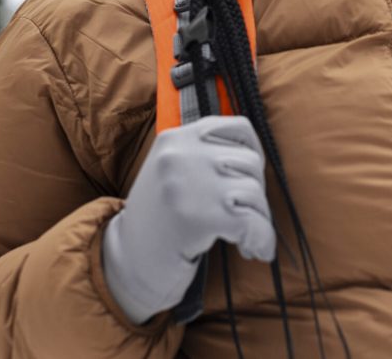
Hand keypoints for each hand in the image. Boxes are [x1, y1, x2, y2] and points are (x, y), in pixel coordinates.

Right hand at [102, 115, 274, 324]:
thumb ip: (205, 157)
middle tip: (246, 219)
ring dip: (260, 220)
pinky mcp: (200, 216)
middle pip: (250, 162)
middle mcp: (181, 154)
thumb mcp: (172, 173)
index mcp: (175, 138)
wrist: (129, 263)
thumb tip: (257, 159)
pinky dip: (262, 240)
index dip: (255, 153)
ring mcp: (189, 184)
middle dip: (256, 194)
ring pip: (254, 192)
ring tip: (247, 237)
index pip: (239, 127)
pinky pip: (253, 223)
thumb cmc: (159, 220)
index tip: (252, 177)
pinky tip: (255, 251)